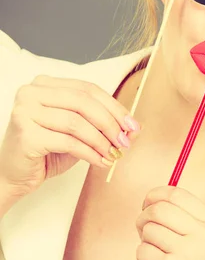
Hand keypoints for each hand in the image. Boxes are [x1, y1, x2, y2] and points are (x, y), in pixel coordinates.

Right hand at [0, 75, 138, 194]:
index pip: (88, 89)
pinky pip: (68, 142)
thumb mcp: (78, 132)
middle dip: (110, 123)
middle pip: (83, 102)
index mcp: (45, 84)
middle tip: (125, 141)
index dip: (114, 106)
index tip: (133, 125)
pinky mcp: (25, 134)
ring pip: (76, 122)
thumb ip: (101, 124)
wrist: (13, 175)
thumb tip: (134, 127)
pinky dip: (90, 153)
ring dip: (101, 141)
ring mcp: (25, 111)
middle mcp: (32, 92)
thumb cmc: (47, 151)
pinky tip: (100, 162)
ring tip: (113, 154)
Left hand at [136, 185, 204, 259]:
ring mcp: (187, 252)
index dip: (156, 195)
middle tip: (143, 231)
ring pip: (147, 230)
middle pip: (159, 208)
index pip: (178, 194)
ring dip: (145, 244)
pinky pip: (141, 251)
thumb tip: (155, 200)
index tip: (147, 203)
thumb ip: (190, 222)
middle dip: (144, 217)